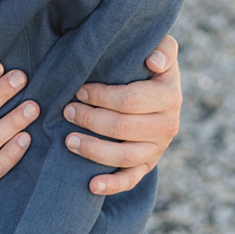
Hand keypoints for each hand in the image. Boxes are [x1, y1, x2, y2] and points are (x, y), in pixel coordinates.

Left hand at [66, 34, 181, 195]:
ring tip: (68, 140)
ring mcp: (158, 148)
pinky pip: (131, 180)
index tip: (78, 90)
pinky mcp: (147, 164)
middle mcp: (168, 125)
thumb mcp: (158, 48)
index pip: (130, 100)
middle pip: (122, 127)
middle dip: (89, 119)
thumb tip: (152, 61)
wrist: (154, 91)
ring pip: (124, 156)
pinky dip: (112, 185)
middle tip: (65, 110)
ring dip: (93, 149)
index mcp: (169, 96)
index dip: (100, 96)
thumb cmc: (144, 66)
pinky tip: (91, 185)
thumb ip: (161, 48)